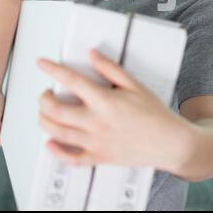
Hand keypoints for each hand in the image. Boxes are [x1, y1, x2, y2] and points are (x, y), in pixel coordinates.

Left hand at [37, 49, 175, 170]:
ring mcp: (96, 142)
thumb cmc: (155, 114)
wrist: (170, 143)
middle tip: (46, 92)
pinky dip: (56, 151)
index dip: (53, 69)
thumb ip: (110, 69)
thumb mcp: (135, 85)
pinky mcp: (99, 157)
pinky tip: (50, 142)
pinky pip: (70, 158)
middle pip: (56, 111)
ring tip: (48, 111)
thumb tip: (92, 54)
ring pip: (57, 133)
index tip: (42, 63)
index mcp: (106, 101)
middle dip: (44, 99)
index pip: (72, 81)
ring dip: (44, 120)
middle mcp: (97, 123)